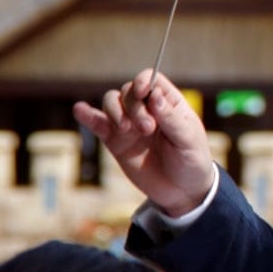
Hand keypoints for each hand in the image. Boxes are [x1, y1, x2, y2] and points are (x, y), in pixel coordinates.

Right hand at [72, 69, 213, 215]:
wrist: (182, 191)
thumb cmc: (191, 160)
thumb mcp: (188, 139)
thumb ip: (170, 118)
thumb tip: (154, 94)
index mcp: (169, 103)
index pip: (151, 80)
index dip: (144, 81)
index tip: (144, 93)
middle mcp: (147, 109)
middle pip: (129, 91)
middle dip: (134, 107)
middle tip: (147, 129)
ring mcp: (130, 124)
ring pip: (112, 102)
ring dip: (115, 112)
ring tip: (128, 131)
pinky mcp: (116, 141)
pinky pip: (98, 124)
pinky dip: (88, 116)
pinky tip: (80, 110)